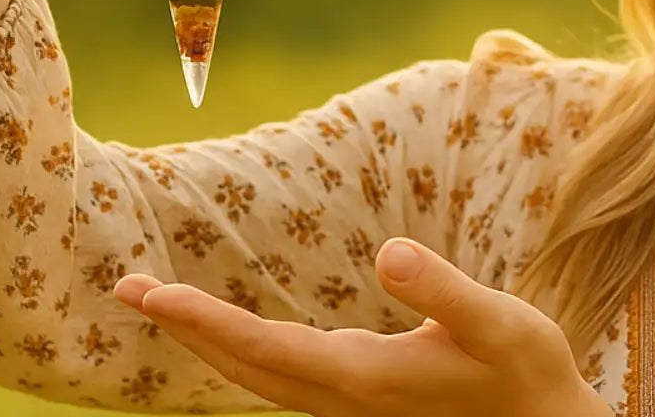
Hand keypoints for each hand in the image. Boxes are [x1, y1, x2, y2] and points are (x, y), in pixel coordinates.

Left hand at [112, 237, 607, 416]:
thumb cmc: (527, 373)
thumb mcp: (498, 321)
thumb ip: (442, 289)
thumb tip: (388, 253)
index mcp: (365, 377)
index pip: (263, 346)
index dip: (203, 321)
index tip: (152, 295)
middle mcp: (344, 399)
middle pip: (244, 367)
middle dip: (185, 329)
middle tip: (127, 288)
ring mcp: (350, 408)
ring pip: (257, 380)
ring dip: (207, 343)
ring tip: (163, 305)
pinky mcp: (360, 404)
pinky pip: (280, 381)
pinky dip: (243, 355)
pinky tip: (235, 337)